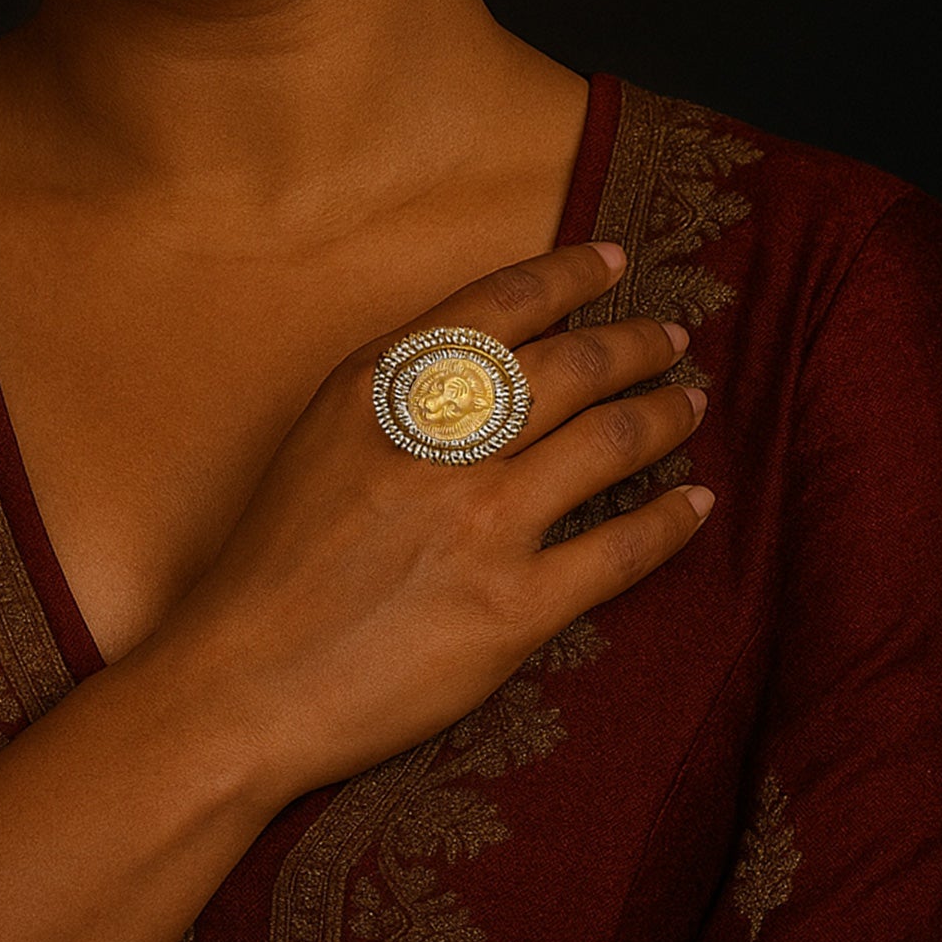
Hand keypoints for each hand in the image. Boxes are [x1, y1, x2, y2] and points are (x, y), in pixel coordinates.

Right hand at [141, 241, 708, 802]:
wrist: (246, 679)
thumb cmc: (276, 555)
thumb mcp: (323, 430)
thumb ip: (400, 380)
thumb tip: (489, 344)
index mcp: (387, 386)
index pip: (502, 303)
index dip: (570, 275)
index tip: (613, 262)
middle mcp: (443, 442)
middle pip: (573, 366)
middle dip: (636, 343)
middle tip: (671, 335)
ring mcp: (482, 523)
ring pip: (608, 444)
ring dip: (663, 415)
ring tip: (689, 403)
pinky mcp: (513, 608)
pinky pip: (618, 551)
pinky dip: (670, 520)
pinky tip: (695, 503)